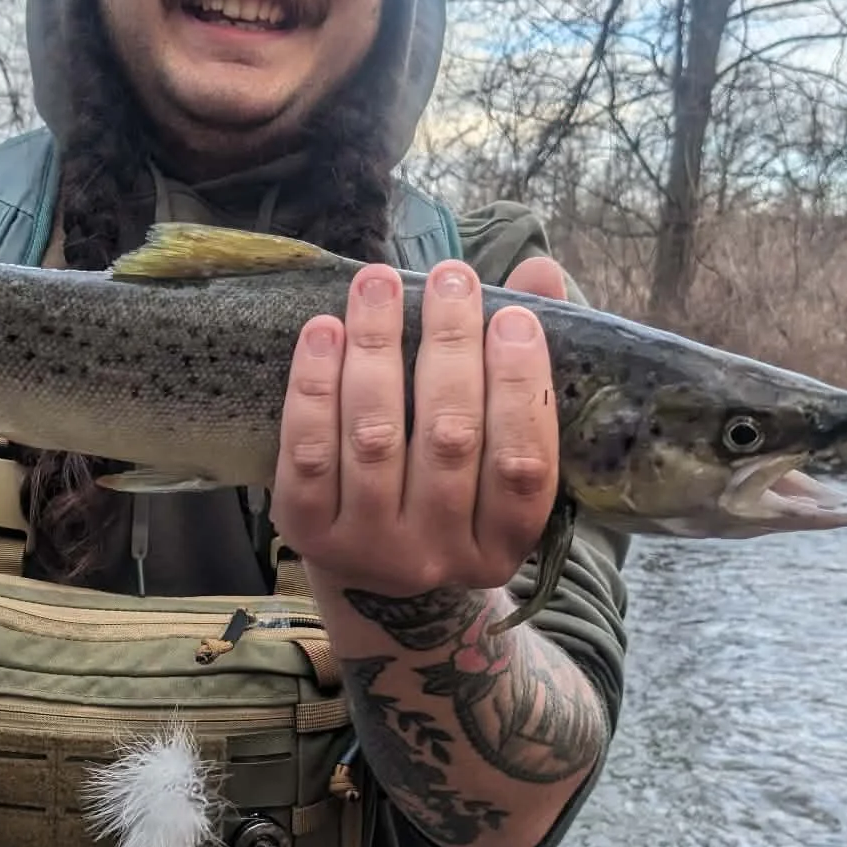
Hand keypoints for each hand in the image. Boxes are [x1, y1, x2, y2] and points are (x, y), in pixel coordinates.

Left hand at [270, 254, 567, 597]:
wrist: (371, 573)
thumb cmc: (452, 490)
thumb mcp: (500, 448)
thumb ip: (527, 364)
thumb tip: (540, 273)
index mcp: (503, 544)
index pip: (523, 465)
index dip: (521, 388)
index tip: (513, 317)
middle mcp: (438, 555)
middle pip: (449, 439)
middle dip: (450, 347)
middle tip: (449, 278)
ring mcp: (368, 547)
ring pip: (375, 438)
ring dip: (376, 349)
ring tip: (379, 283)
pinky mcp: (307, 531)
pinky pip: (309, 452)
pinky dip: (314, 386)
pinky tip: (323, 330)